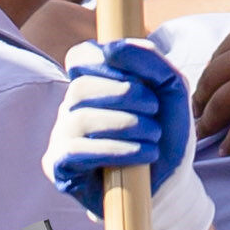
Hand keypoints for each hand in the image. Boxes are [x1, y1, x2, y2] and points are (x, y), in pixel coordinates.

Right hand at [47, 36, 211, 229]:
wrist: (169, 181)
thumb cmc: (165, 129)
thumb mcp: (169, 88)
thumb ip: (149, 60)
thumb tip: (114, 47)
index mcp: (93, 82)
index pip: (81, 56)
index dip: (106, 59)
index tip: (139, 76)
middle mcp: (71, 106)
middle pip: (82, 86)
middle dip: (125, 94)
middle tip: (154, 110)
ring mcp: (62, 135)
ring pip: (80, 117)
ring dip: (125, 124)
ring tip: (153, 136)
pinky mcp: (59, 166)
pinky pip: (74, 150)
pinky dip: (113, 149)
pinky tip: (140, 154)